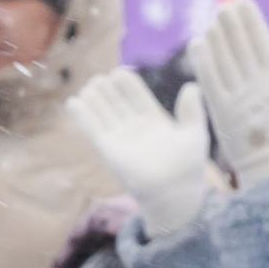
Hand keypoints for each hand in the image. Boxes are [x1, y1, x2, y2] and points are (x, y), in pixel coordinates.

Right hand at [68, 71, 213, 240]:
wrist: (173, 194)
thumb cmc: (188, 168)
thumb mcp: (195, 134)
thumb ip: (193, 111)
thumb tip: (192, 86)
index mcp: (154, 120)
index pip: (136, 95)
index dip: (127, 83)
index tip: (120, 73)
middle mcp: (134, 127)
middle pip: (116, 102)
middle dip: (106, 89)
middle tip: (99, 78)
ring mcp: (121, 139)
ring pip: (102, 113)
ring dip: (93, 99)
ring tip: (88, 86)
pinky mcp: (109, 151)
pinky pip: (93, 130)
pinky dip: (82, 117)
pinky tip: (73, 102)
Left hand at [188, 0, 268, 187]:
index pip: (261, 43)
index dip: (250, 21)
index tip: (241, 3)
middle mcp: (255, 87)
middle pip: (240, 49)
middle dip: (230, 25)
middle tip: (221, 7)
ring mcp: (237, 99)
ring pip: (223, 62)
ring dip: (215, 39)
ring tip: (210, 23)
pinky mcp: (220, 112)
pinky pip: (209, 81)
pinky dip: (202, 61)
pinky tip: (197, 44)